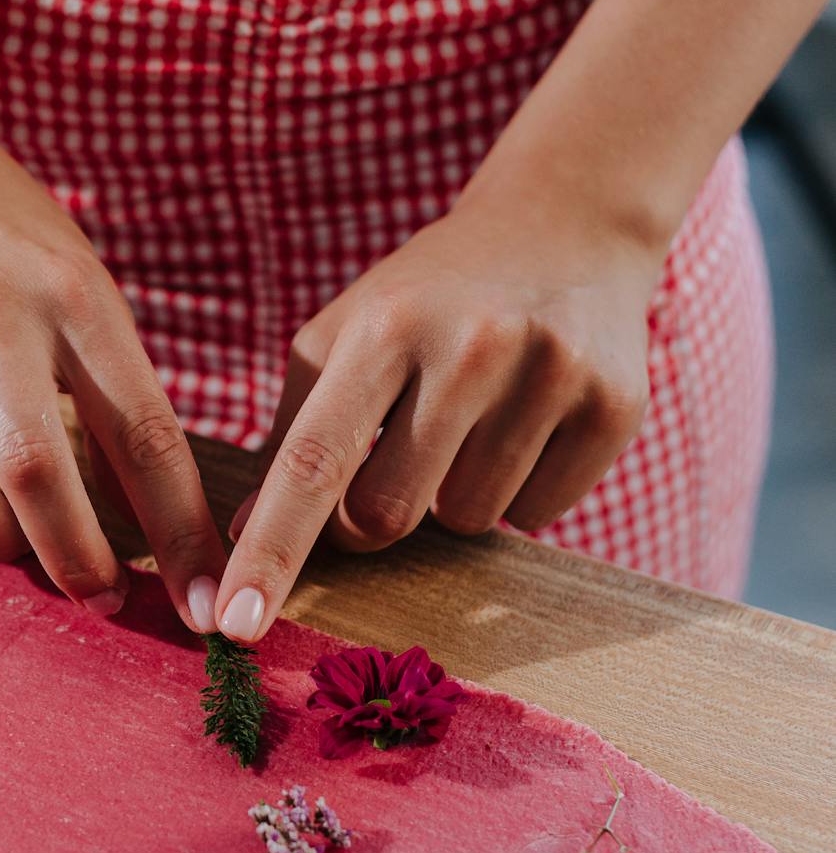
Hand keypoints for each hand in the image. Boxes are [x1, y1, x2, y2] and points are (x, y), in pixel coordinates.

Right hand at [0, 106, 226, 632]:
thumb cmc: (4, 234)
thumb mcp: (81, 281)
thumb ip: (109, 384)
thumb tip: (144, 513)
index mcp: (77, 296)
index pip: (144, 433)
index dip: (179, 532)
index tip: (202, 601)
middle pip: (38, 472)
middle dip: (78, 561)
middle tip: (102, 600)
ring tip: (23, 551)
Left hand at [211, 189, 662, 641]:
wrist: (566, 225)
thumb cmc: (427, 298)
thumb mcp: (344, 334)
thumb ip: (294, 432)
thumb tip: (241, 538)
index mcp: (385, 325)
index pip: (314, 460)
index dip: (271, 549)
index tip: (238, 627)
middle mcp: (472, 346)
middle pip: (390, 515)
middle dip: (374, 516)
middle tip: (393, 459)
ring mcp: (552, 375)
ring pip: (469, 522)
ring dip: (454, 496)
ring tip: (472, 419)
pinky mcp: (614, 407)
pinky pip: (539, 516)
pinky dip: (519, 491)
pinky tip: (526, 422)